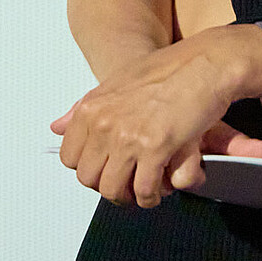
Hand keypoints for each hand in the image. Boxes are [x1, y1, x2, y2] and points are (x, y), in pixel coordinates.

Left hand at [50, 27, 261, 206]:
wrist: (204, 64)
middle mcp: (104, 123)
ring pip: (113, 190)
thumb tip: (57, 126)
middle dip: (108, 186)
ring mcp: (128, 137)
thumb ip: (85, 108)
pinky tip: (160, 187)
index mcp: (92, 108)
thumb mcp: (116, 83)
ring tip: (144, 189)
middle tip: (127, 184)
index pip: (70, 157)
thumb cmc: (166, 71)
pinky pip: (144, 190)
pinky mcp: (155, 149)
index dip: (90, 168)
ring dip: (130, 195)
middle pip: (89, 178)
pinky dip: (152, 196)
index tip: (105, 169)